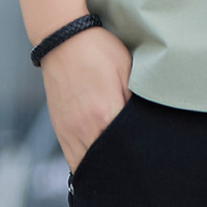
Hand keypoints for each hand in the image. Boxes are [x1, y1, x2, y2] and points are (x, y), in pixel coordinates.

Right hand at [40, 25, 132, 171]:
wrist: (64, 40)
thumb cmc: (98, 51)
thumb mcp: (126, 69)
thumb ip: (133, 100)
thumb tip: (142, 122)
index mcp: (105, 113)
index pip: (125, 148)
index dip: (138, 152)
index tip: (146, 153)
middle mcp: (84, 129)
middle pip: (106, 162)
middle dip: (121, 164)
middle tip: (135, 162)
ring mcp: (69, 132)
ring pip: (87, 166)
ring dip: (102, 166)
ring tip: (119, 162)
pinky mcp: (60, 130)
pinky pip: (73, 159)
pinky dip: (86, 164)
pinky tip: (99, 159)